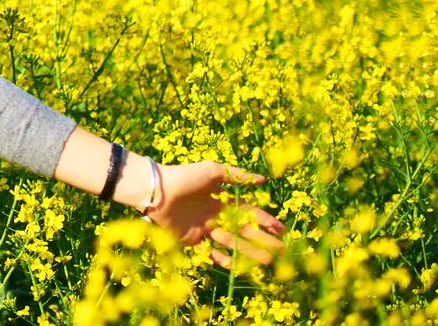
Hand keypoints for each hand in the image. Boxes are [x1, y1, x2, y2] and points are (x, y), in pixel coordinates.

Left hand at [146, 160, 286, 269]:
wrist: (156, 190)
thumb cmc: (184, 177)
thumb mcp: (212, 171)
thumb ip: (237, 176)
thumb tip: (263, 179)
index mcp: (220, 198)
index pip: (247, 211)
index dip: (264, 220)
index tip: (281, 229)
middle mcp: (214, 214)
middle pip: (243, 230)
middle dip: (262, 240)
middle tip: (281, 251)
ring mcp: (204, 228)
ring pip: (231, 242)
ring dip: (249, 252)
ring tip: (267, 262)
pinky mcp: (191, 239)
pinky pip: (210, 252)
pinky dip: (222, 259)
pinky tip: (237, 266)